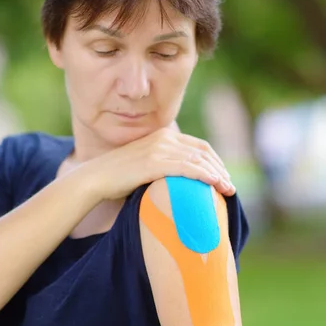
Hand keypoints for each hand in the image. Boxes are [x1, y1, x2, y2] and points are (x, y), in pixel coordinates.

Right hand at [83, 127, 235, 200]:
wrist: (95, 178)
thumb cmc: (117, 177)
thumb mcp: (144, 165)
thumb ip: (162, 166)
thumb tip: (179, 182)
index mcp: (162, 135)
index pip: (198, 146)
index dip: (215, 161)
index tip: (223, 177)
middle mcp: (163, 138)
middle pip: (203, 152)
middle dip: (220, 169)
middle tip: (230, 187)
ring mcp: (159, 149)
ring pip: (198, 160)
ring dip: (217, 175)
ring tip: (228, 190)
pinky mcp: (154, 163)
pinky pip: (187, 168)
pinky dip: (205, 176)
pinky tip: (215, 184)